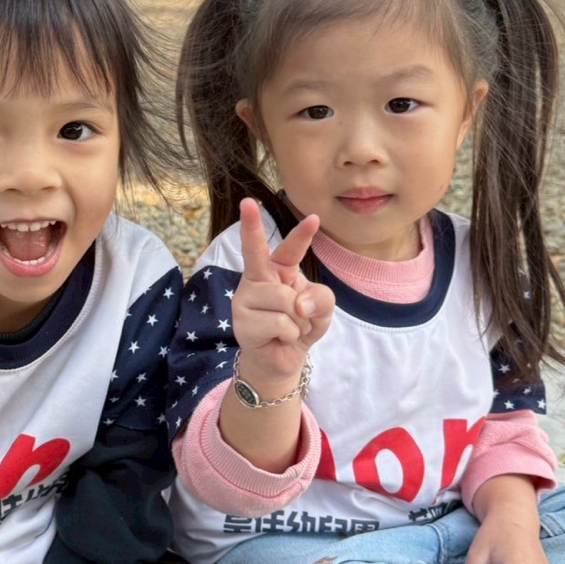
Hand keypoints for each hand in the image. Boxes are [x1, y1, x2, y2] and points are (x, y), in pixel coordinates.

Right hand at [233, 198, 334, 389]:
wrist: (282, 361)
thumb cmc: (299, 328)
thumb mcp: (322, 310)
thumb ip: (322, 298)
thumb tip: (298, 304)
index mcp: (278, 270)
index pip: (289, 249)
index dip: (301, 235)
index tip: (313, 218)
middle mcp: (257, 279)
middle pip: (256, 252)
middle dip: (250, 226)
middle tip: (247, 202)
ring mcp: (246, 298)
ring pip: (285, 301)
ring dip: (297, 321)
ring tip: (289, 329)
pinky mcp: (242, 320)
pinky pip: (280, 323)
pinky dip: (289, 335)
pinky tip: (279, 338)